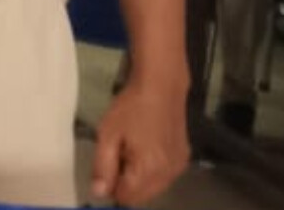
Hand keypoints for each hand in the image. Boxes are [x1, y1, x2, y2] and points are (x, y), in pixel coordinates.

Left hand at [89, 75, 188, 206]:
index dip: (111, 186)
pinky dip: (151, 170)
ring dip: (138, 177)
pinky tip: (146, 147)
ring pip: (153, 188)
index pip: (127, 197)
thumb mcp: (107, 135)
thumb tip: (99, 193)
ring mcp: (179, 167)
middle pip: (142, 196)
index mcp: (149, 169)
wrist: (161, 86)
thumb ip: (102, 167)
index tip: (106, 166)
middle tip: (118, 155)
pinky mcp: (184, 158)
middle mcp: (169, 174)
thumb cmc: (130, 107)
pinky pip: (163, 176)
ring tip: (131, 148)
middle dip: (126, 183)